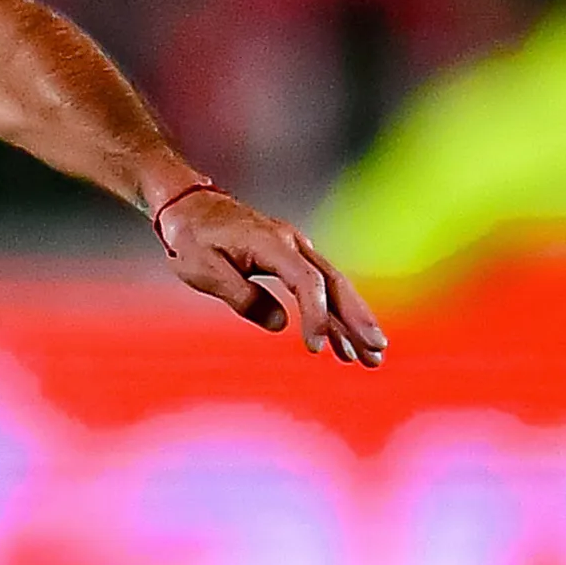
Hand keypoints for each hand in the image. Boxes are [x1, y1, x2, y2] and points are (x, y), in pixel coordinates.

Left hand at [154, 186, 387, 366]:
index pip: (306, 282)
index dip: (316, 315)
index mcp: (271, 244)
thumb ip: (242, 296)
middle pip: (334, 283)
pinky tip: (343, 344)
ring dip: (354, 322)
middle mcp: (292, 243)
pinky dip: (334, 316)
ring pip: (333, 287)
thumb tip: (281, 324)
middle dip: (357, 319)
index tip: (315, 348)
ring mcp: (295, 250)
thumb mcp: (205, 270)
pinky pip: (319, 289)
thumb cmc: (192, 238)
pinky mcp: (291, 259)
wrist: (188, 206)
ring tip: (372, 358)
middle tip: (377, 351)